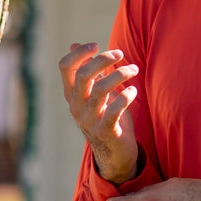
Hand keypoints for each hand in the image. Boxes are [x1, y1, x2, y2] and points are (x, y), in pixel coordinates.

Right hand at [59, 42, 139, 184]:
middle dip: (103, 59)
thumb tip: (74, 45)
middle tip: (120, 54)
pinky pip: (114, 110)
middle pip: (84, 75)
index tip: (96, 45)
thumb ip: (87, 71)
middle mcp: (77, 107)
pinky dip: (126, 96)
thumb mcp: (95, 94)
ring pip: (101, 89)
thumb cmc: (107, 118)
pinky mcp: (106, 132)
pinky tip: (134, 91)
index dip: (79, 53)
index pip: (65, 68)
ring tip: (134, 69)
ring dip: (120, 74)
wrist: (115, 155)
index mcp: (72, 95)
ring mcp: (89, 120)